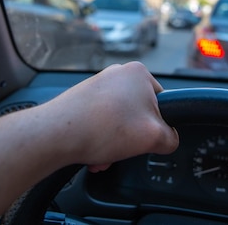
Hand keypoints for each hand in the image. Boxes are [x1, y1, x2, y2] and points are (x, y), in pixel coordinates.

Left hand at [46, 61, 178, 171]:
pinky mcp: (82, 99)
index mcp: (139, 73)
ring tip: (103, 153)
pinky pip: (100, 123)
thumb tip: (169, 140)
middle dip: (131, 139)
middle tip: (123, 149)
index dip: (158, 126)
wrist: (56, 134)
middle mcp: (118, 74)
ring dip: (114, 144)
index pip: (163, 103)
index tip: (147, 138)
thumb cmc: (101, 127)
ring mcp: (98, 85)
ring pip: (118, 122)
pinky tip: (92, 152)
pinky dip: (99, 139)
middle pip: (138, 115)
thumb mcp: (153, 137)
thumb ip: (171, 138)